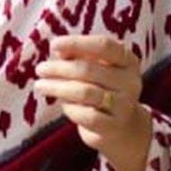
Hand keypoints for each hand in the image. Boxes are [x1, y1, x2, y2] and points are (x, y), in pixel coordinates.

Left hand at [34, 33, 152, 170]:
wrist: (120, 127)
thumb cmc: (102, 90)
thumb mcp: (95, 69)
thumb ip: (79, 56)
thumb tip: (58, 49)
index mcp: (128, 60)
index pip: (103, 46)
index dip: (77, 43)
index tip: (54, 45)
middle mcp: (130, 81)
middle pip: (88, 70)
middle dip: (59, 68)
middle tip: (40, 69)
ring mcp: (124, 105)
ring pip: (84, 92)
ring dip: (58, 88)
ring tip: (40, 86)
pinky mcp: (114, 126)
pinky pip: (86, 115)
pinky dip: (70, 109)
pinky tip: (63, 105)